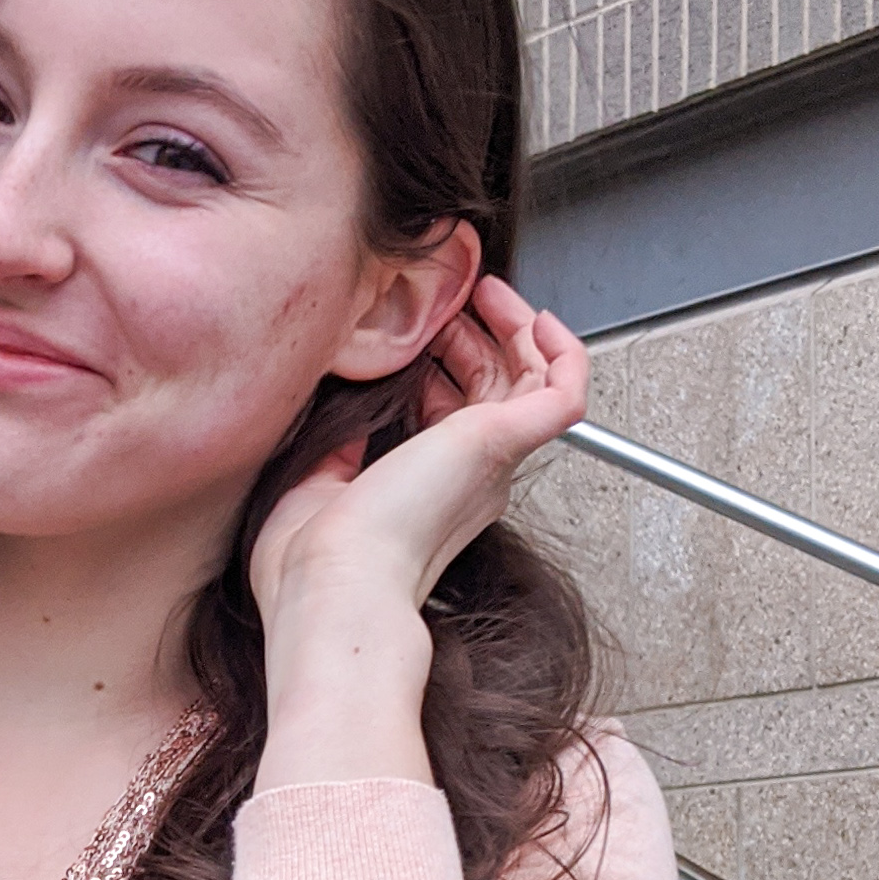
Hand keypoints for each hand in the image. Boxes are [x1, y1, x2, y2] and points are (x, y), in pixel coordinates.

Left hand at [247, 280, 588, 793]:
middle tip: (453, 304)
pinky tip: (539, 319)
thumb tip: (343, 414)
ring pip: (531, 382)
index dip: (444, 366)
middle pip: (496, 389)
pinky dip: (562, 352)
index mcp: (428, 491)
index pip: (457, 414)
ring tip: (488, 293)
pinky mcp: (499, 442)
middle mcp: (470, 478)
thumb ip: (337, 447)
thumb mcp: (315, 482)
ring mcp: (489, 460)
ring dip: (514, 329)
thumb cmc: (314, 561)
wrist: (333, 586)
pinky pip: (564, 392)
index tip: (416, 338)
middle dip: (477, 337)